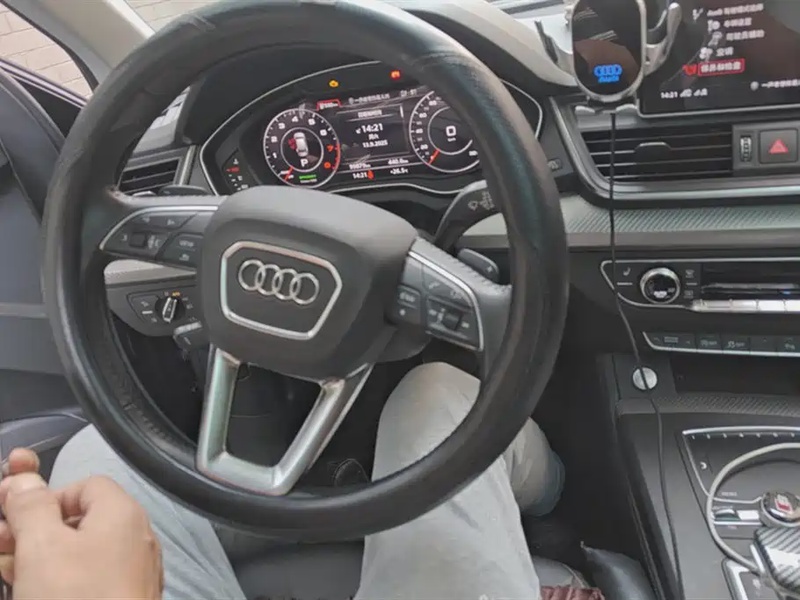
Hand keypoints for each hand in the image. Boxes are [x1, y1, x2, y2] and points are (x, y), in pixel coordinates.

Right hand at [0, 448, 162, 598]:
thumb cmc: (76, 598)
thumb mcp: (41, 545)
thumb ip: (30, 507)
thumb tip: (23, 478)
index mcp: (123, 514)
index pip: (84, 486)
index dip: (45, 498)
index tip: (12, 518)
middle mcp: (134, 539)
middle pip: (78, 521)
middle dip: (32, 530)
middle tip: (0, 545)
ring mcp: (131, 574)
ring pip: (78, 555)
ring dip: (37, 557)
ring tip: (7, 569)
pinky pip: (86, 581)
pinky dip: (57, 582)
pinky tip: (28, 590)